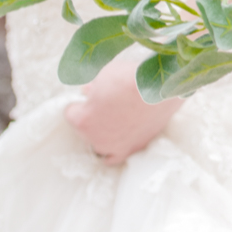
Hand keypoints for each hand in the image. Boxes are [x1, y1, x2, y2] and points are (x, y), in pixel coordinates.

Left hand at [64, 53, 182, 165]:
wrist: (161, 88)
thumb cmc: (130, 78)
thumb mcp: (103, 74)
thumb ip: (91, 86)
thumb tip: (88, 92)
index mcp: (83, 120)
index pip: (70, 113)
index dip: (80, 101)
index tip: (89, 95)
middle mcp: (95, 138)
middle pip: (84, 129)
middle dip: (91, 116)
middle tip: (105, 103)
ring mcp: (113, 147)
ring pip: (97, 145)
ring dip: (100, 134)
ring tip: (111, 120)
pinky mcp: (132, 148)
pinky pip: (113, 158)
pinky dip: (111, 151)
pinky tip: (113, 141)